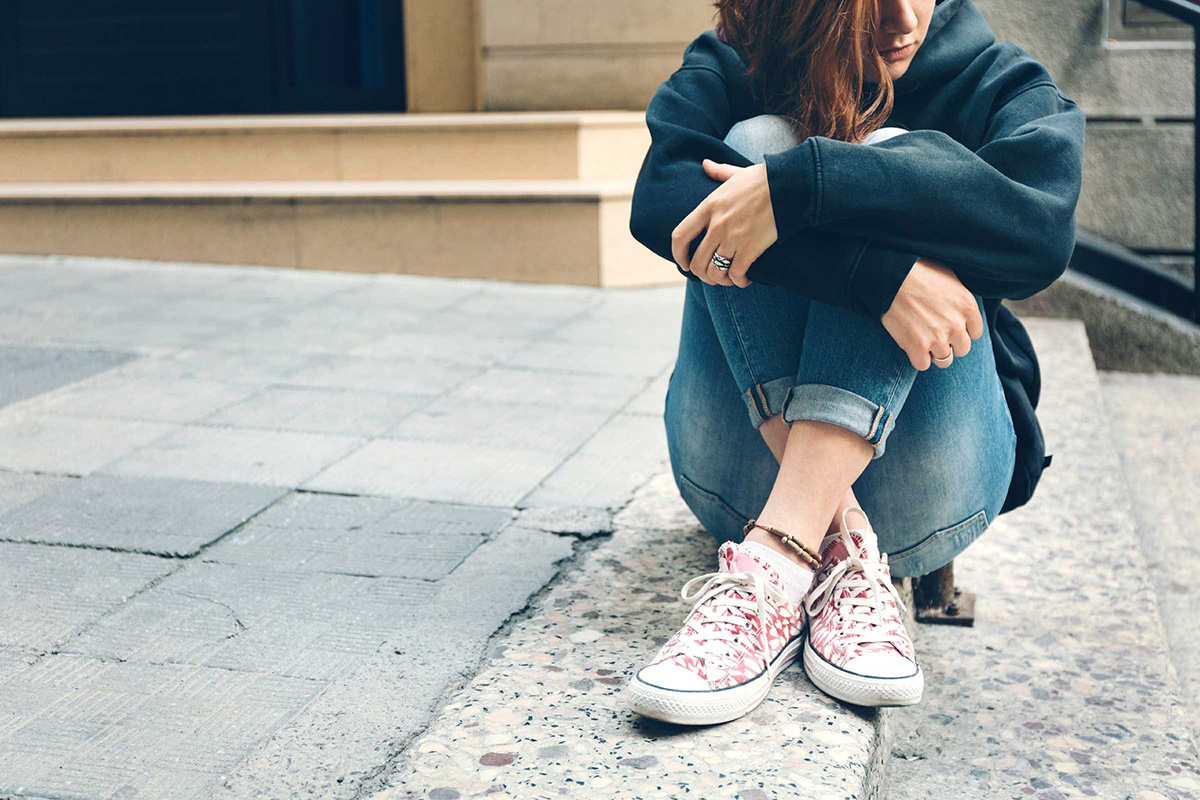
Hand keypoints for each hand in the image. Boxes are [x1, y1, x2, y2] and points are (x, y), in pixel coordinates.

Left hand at [670, 159, 777, 287]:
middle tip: (711, 276)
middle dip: (702, 274)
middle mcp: (716, 225)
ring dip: (720, 280)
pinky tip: (744, 280)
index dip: (678, 255)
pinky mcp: (750, 248)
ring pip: (715, 272)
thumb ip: (718, 172)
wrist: (789, 185)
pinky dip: (739, 281)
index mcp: (708, 207)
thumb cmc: (764, 179)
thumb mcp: (735, 173)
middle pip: (697, 261)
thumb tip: (706, 164)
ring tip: (728, 279)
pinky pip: (736, 274)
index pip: (680, 236)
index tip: (684, 264)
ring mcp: (732, 238)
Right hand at [881, 258, 983, 369]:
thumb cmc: (918, 272)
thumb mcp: (950, 279)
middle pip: (962, 349)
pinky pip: (923, 364)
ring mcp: (937, 337)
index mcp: (967, 306)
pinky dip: (917, 358)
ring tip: (922, 339)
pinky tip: (911, 345)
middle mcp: (956, 324)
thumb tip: (962, 314)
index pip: (975, 333)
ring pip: (944, 360)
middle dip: (950, 343)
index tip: (949, 327)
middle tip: (934, 333)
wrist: (891, 275)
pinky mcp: (916, 346)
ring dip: (934, 352)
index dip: (961, 331)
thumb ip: (961, 301)